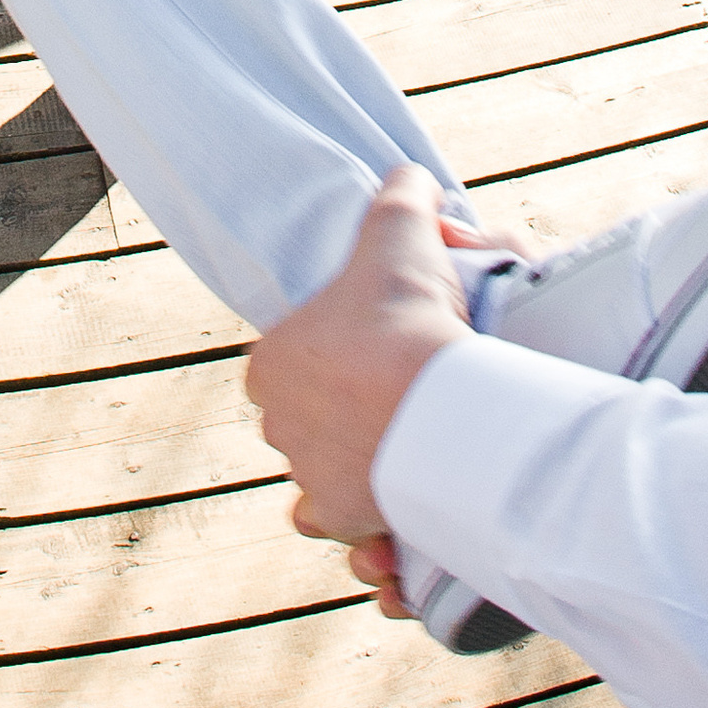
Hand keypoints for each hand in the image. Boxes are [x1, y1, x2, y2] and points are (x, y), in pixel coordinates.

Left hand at [243, 165, 473, 551]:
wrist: (438, 403)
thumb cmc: (409, 314)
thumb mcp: (401, 230)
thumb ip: (401, 196)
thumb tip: (410, 178)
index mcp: (269, 362)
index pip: (294, 360)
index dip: (339, 353)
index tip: (384, 350)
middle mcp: (275, 423)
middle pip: (311, 419)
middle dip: (348, 414)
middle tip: (403, 397)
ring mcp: (305, 474)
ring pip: (328, 474)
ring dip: (362, 469)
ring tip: (410, 453)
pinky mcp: (339, 519)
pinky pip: (347, 529)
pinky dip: (369, 528)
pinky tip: (399, 512)